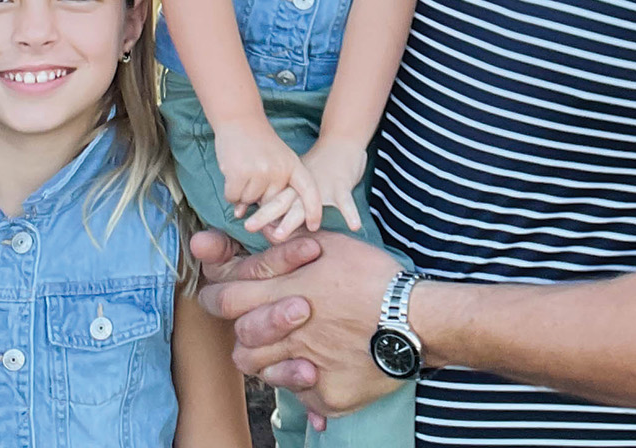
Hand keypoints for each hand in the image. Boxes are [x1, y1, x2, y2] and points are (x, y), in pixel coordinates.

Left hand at [206, 231, 407, 417]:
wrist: (418, 319)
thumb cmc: (375, 277)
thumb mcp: (330, 245)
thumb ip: (284, 247)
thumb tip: (247, 238)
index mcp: (286, 292)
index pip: (225, 296)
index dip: (217, 292)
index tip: (220, 290)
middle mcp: (289, 334)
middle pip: (239, 339)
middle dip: (245, 328)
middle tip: (264, 321)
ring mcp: (307, 368)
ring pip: (261, 370)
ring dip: (270, 357)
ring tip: (294, 345)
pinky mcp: (327, 395)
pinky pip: (301, 397)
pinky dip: (306, 384)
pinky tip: (324, 368)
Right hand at [214, 120, 321, 225]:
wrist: (239, 119)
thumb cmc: (259, 143)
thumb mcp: (280, 159)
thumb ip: (278, 186)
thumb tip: (269, 221)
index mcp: (293, 165)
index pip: (309, 191)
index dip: (313, 210)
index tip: (313, 226)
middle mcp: (279, 170)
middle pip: (271, 204)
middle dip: (258, 200)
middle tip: (252, 177)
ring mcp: (260, 172)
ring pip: (249, 202)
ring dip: (242, 193)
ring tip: (243, 170)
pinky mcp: (240, 173)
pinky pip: (234, 197)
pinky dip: (230, 192)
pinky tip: (232, 174)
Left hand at [246, 140, 364, 242]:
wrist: (341, 142)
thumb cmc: (318, 165)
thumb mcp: (295, 176)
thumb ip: (281, 194)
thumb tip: (257, 211)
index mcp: (290, 183)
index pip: (271, 197)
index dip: (258, 210)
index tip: (244, 223)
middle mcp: (302, 186)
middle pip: (280, 201)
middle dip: (264, 215)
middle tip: (248, 227)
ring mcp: (321, 186)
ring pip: (304, 205)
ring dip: (291, 220)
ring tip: (279, 235)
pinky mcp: (341, 185)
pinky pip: (346, 202)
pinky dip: (350, 214)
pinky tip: (354, 226)